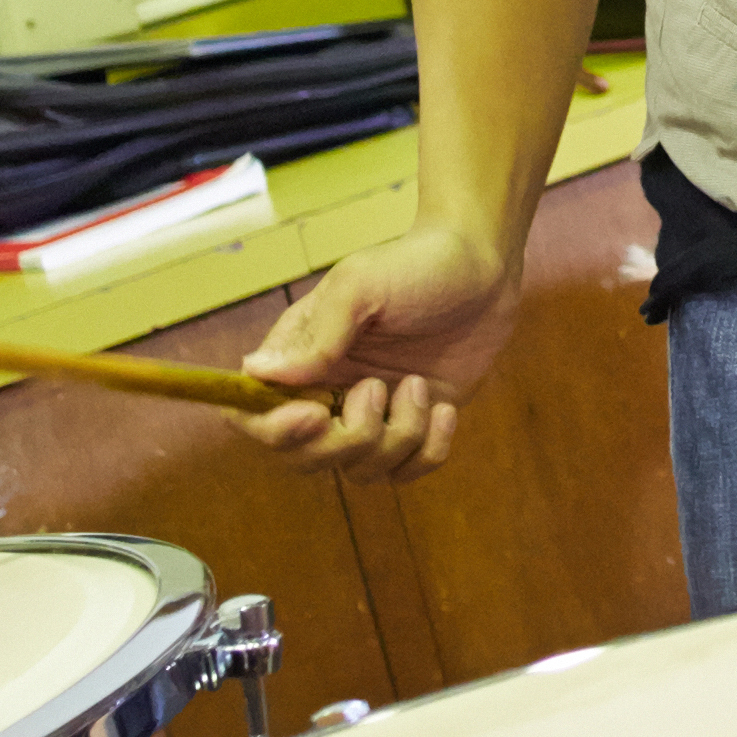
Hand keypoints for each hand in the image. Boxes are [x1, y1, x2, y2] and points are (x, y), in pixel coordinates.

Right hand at [233, 223, 518, 482]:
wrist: (484, 267)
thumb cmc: (415, 264)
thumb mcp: (361, 286)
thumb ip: (317, 335)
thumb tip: (258, 372)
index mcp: (300, 357)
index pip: (252, 413)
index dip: (271, 430)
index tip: (313, 414)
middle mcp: (328, 391)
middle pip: (302, 458)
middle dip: (340, 441)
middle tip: (375, 389)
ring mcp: (373, 413)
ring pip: (359, 470)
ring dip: (395, 437)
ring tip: (417, 384)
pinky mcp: (415, 424)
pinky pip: (407, 472)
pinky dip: (428, 451)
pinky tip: (445, 408)